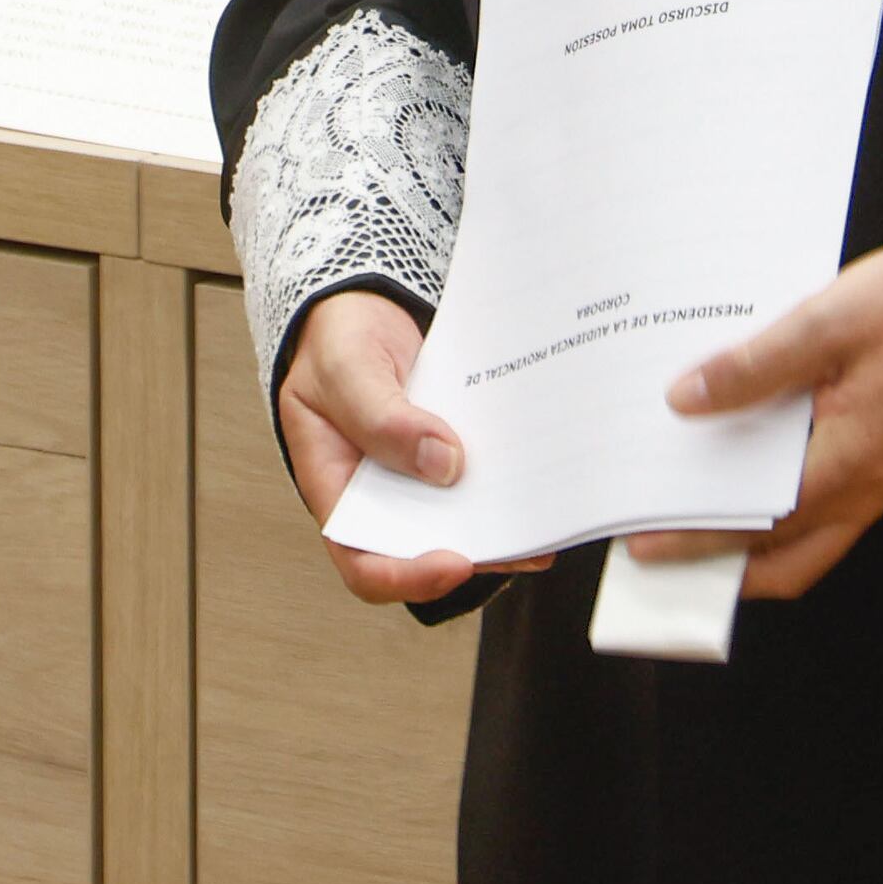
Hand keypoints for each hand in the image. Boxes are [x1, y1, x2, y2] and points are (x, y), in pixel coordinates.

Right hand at [275, 290, 544, 608]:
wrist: (362, 307)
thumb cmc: (336, 342)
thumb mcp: (345, 369)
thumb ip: (382, 418)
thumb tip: (442, 462)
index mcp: (336, 491)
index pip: (364, 562)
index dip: (408, 576)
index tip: (456, 562)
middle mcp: (382, 498)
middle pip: (427, 550)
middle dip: (477, 552)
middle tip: (522, 541)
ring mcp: (420, 480)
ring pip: (464, 522)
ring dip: (505, 527)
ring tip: (545, 520)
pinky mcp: (452, 456)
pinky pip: (482, 482)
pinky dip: (510, 486)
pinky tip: (539, 480)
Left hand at [649, 225, 882, 601]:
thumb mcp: (826, 320)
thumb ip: (754, 365)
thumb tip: (685, 400)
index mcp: (851, 463)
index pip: (759, 527)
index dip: (697, 542)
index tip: (642, 547)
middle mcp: (870, 487)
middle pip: (790, 563)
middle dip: (726, 570)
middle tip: (665, 555)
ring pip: (812, 540)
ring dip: (757, 544)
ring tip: (699, 517)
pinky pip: (831, 507)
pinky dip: (786, 509)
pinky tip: (754, 470)